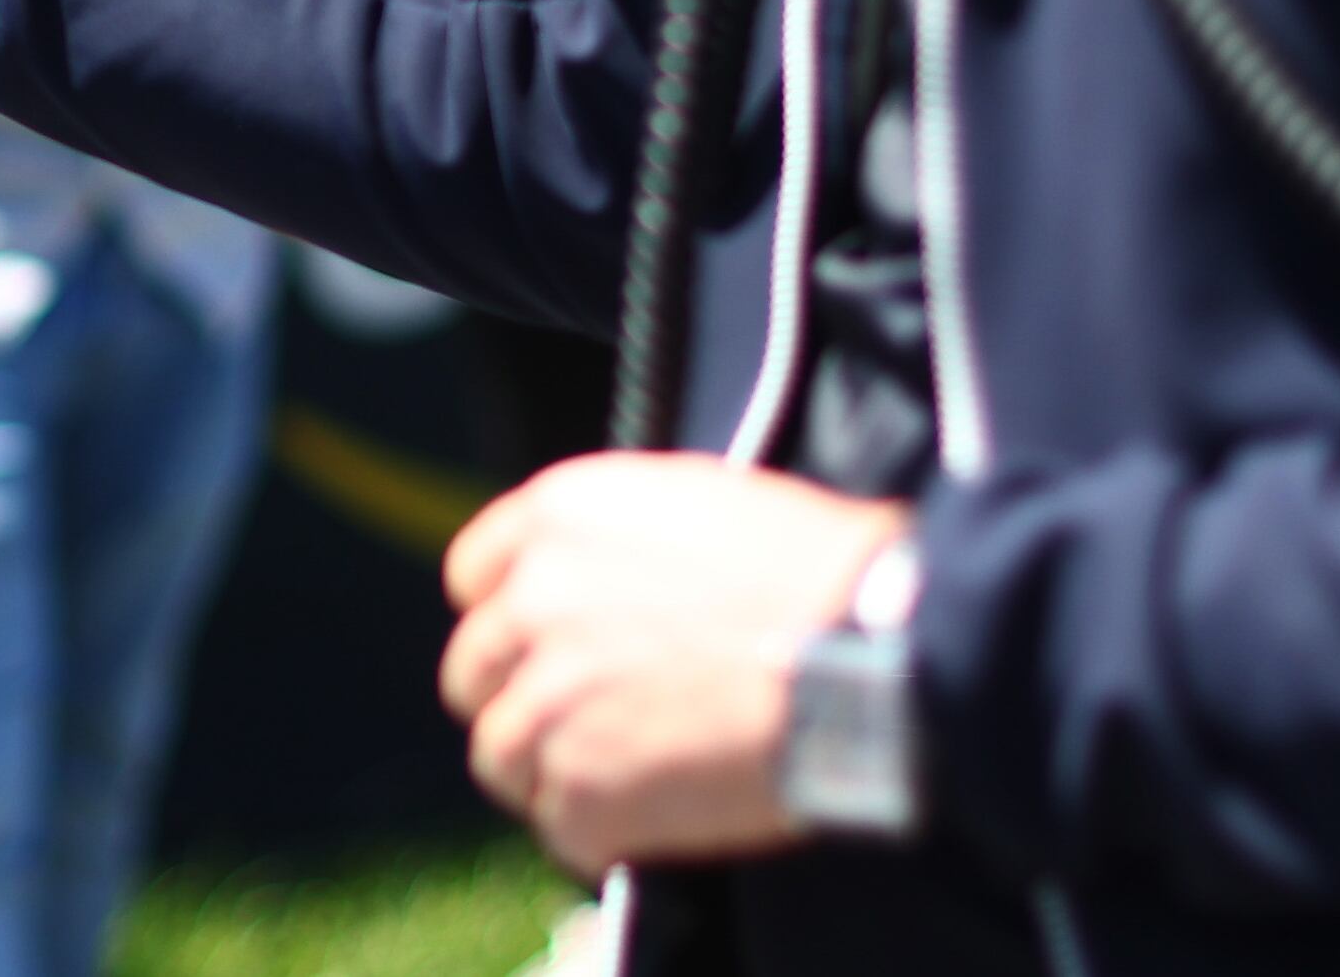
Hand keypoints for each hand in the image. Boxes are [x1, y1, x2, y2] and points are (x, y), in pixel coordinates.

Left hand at [438, 453, 905, 875]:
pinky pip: (562, 828)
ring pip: (501, 756)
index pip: (474, 578)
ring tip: (629, 781)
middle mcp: (529, 602)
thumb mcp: (697, 505)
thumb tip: (603, 588)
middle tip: (588, 724)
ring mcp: (545, 701)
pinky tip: (661, 819)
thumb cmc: (816, 574)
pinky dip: (603, 834)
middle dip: (521, 698)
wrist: (866, 654)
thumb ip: (616, 544)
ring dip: (552, 773)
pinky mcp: (577, 791)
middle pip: (473, 672)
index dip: (511, 619)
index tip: (545, 649)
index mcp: (556, 516)